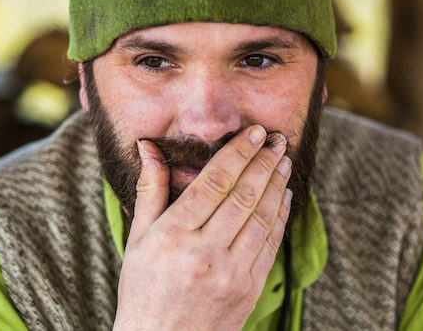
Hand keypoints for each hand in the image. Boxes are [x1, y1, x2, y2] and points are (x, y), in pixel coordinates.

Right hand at [113, 125, 292, 330]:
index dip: (238, 152)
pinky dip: (280, 216)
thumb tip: (148, 147)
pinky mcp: (249, 289)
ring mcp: (231, 273)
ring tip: (283, 160)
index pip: (215, 182)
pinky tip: (284, 196)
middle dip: (264, 162)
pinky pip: (270, 244)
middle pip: (244, 195)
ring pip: (262, 217)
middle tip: (278, 139)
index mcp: (173, 236)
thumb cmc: (143, 290)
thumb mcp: (138, 240)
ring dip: (277, 184)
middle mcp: (204, 253)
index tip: (254, 132)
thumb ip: (150, 190)